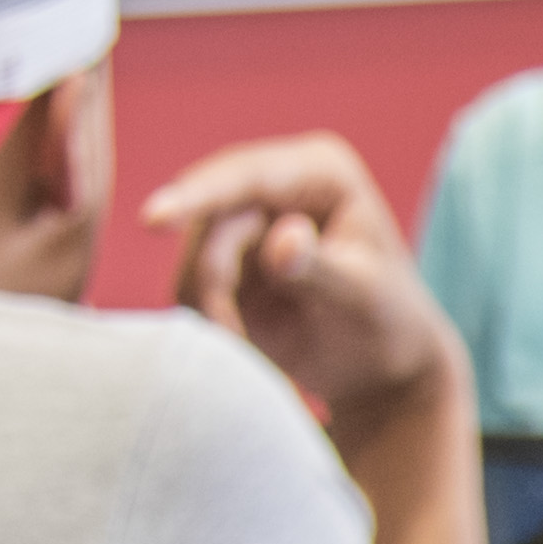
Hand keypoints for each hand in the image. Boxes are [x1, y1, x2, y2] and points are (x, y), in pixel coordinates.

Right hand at [143, 135, 460, 432]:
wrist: (382, 370)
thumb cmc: (388, 326)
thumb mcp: (363, 298)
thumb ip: (320, 270)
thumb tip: (281, 240)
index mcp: (320, 173)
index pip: (249, 176)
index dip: (198, 197)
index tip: (154, 220)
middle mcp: (275, 184)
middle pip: (210, 218)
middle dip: (214, 279)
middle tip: (233, 336)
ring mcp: (245, 220)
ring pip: (193, 255)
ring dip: (210, 307)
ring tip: (249, 347)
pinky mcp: (224, 259)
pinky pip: (190, 286)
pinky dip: (209, 320)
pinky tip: (244, 346)